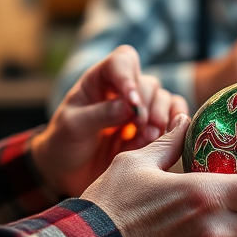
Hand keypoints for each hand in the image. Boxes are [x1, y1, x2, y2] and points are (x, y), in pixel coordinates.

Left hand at [34, 45, 188, 196]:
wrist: (67, 174)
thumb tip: (131, 106)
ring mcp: (139, 110)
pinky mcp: (150, 129)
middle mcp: (122, 90)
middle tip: (141, 127)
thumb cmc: (63, 144)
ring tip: (150, 137)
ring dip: (161, 116)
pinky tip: (162, 139)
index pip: (121, 61)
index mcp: (99, 81)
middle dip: (148, 105)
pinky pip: (173, 118)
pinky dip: (173, 126)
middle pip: (148, 83)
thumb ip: (100, 114)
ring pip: (164, 99)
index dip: (129, 76)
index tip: (132, 102)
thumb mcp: (73, 127)